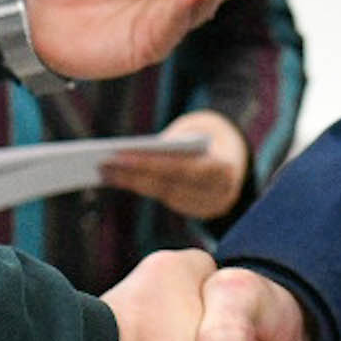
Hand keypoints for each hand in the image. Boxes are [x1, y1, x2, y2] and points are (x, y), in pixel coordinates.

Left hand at [98, 110, 250, 222]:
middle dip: (134, 175)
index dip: (148, 164)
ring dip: (132, 183)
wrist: (238, 152)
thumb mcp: (197, 131)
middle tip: (103, 164)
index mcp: (225, 169)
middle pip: (169, 185)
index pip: (180, 169)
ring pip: (164, 194)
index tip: (118, 155)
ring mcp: (210, 205)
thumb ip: (174, 144)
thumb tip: (129, 155)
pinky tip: (118, 178)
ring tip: (105, 170)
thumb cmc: (209, 135)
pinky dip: (141, 187)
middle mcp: (220, 192)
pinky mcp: (199, 209)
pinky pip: (166, 198)